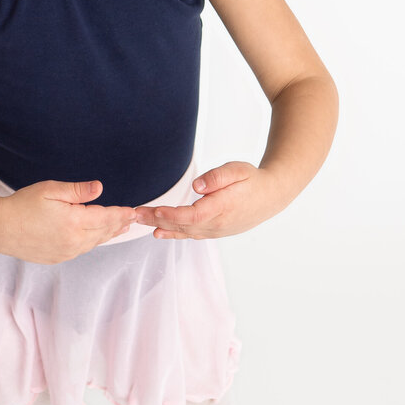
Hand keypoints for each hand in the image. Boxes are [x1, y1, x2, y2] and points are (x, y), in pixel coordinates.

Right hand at [0, 179, 138, 264]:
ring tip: (119, 228)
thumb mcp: (50, 190)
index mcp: (75, 221)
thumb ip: (77, 190)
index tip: (133, 211)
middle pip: (104, 231)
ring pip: (94, 242)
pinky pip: (81, 249)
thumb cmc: (22, 205)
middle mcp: (74, 240)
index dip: (121, 213)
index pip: (106, 217)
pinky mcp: (57, 257)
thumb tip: (99, 187)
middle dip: (119, 224)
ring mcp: (66, 251)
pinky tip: (94, 237)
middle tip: (132, 219)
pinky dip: (92, 242)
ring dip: (108, 234)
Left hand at [132, 160, 281, 239]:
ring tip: (139, 221)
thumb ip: (218, 177)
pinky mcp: (214, 231)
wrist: (271, 197)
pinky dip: (173, 234)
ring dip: (160, 226)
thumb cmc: (253, 180)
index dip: (171, 215)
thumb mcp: (238, 170)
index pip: (192, 216)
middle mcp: (217, 224)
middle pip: (182, 225)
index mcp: (222, 208)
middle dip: (156, 220)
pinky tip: (158, 233)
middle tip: (134, 214)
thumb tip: (197, 186)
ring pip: (184, 231)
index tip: (154, 210)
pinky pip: (190, 235)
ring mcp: (215, 230)